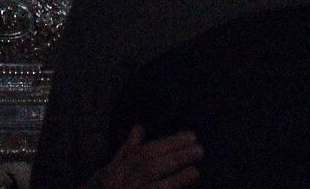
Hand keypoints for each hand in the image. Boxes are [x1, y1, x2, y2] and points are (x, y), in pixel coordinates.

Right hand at [86, 125, 202, 188]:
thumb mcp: (109, 169)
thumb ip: (126, 150)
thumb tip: (139, 128)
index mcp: (117, 169)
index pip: (145, 152)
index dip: (168, 144)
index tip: (191, 137)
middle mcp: (122, 182)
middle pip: (150, 167)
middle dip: (175, 158)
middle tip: (199, 150)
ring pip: (154, 188)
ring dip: (175, 180)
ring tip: (195, 172)